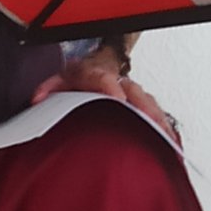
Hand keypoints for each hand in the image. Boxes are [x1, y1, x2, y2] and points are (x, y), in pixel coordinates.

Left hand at [31, 48, 181, 145]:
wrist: (96, 66)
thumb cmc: (80, 78)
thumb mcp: (60, 79)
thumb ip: (48, 88)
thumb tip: (38, 99)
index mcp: (95, 74)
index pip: (103, 78)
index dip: (111, 87)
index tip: (120, 98)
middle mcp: (118, 81)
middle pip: (135, 92)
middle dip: (145, 108)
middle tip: (153, 123)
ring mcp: (132, 92)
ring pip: (148, 103)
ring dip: (159, 120)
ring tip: (168, 139)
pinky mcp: (141, 103)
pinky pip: (155, 113)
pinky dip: (164, 128)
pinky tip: (171, 143)